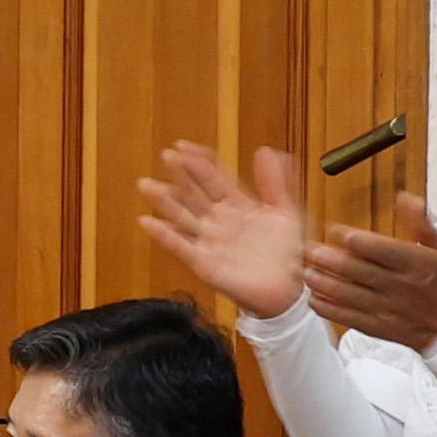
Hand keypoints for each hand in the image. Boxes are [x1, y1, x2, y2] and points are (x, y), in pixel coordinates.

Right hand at [135, 139, 311, 320]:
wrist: (289, 290)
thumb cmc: (287, 253)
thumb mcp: (285, 211)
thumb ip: (275, 182)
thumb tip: (266, 150)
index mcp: (236, 205)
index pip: (213, 178)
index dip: (199, 162)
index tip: (183, 146)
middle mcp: (218, 220)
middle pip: (194, 193)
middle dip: (180, 175)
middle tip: (167, 156)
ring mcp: (208, 241)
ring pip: (182, 217)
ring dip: (164, 201)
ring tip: (147, 185)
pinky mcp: (204, 263)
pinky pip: (181, 247)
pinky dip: (165, 236)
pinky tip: (149, 222)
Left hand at [303, 194, 436, 351]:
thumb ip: (420, 223)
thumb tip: (406, 198)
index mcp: (415, 263)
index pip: (378, 248)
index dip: (352, 238)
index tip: (336, 230)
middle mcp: (400, 286)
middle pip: (358, 271)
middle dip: (330, 260)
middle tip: (311, 250)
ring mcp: (388, 308)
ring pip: (349, 294)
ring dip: (324, 283)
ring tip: (306, 272)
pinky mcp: (378, 327)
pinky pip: (349, 318)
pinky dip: (329, 308)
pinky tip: (314, 299)